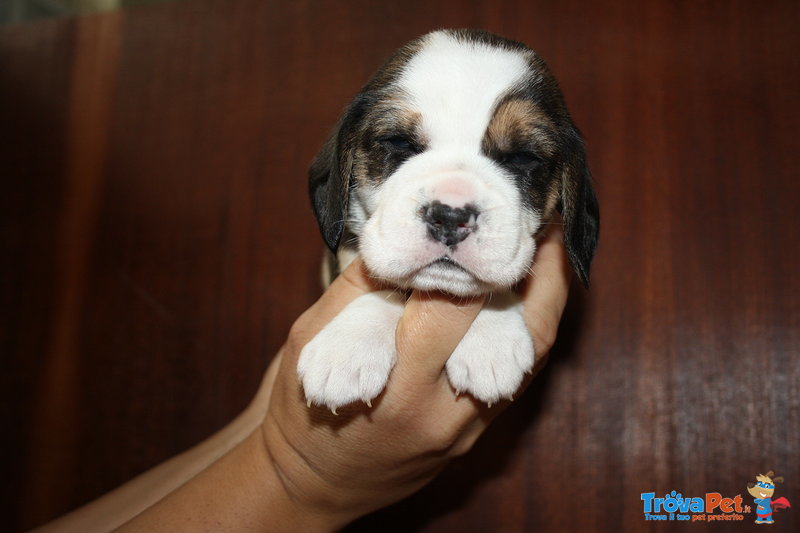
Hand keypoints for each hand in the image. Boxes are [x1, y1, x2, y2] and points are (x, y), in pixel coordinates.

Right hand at [260, 226, 571, 527]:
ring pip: (529, 356)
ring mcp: (468, 429)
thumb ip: (357, 290)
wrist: (313, 485)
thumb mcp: (309, 344)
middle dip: (528, 272)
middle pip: (510, 336)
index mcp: (395, 389)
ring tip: (546, 245)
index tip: (482, 221)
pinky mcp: (477, 433)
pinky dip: (525, 325)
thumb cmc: (302, 412)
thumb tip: (404, 237)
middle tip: (537, 221)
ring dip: (544, 297)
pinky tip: (525, 290)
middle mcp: (443, 413)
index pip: (447, 313)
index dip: (468, 261)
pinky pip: (516, 372)